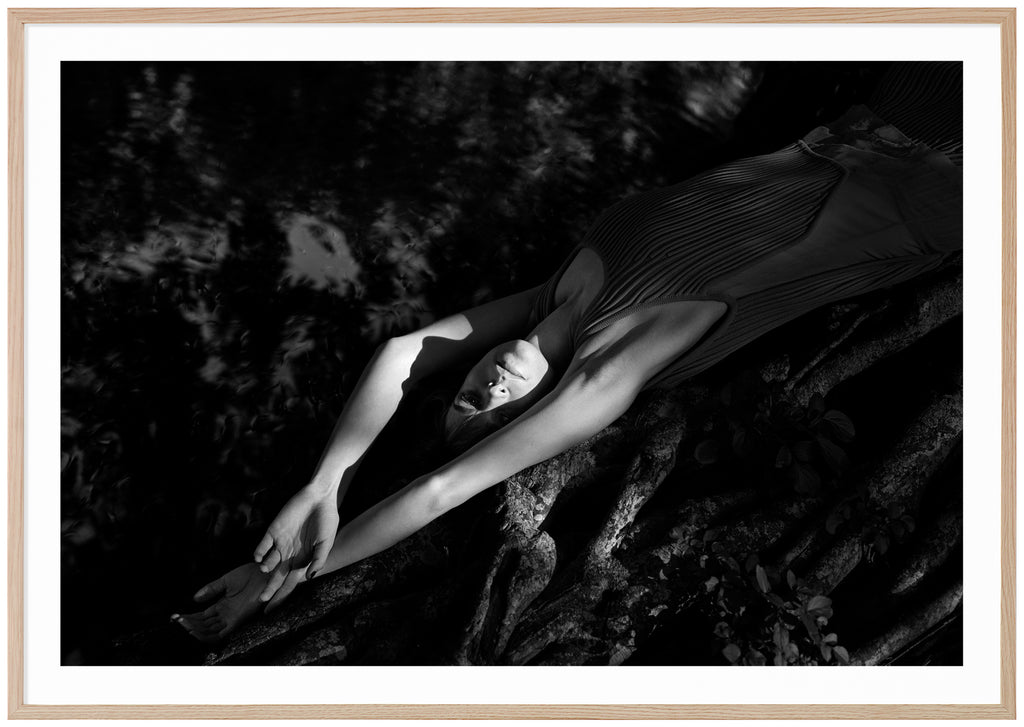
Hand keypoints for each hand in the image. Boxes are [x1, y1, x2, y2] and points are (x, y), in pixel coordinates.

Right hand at [172, 563, 279, 642]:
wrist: (266, 572)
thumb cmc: (251, 574)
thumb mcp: (226, 581)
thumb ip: (211, 589)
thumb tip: (194, 599)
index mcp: (222, 605)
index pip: (201, 616)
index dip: (188, 617)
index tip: (174, 616)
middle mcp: (225, 614)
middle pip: (203, 625)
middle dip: (188, 624)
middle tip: (175, 620)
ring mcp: (231, 618)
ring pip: (209, 631)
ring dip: (194, 630)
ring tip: (182, 624)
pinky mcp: (238, 620)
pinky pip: (221, 633)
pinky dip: (207, 635)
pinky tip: (195, 630)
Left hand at [252, 487, 338, 602]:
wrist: (319, 497)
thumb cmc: (327, 520)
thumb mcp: (326, 542)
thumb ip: (318, 560)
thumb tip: (309, 578)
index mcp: (303, 559)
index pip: (290, 581)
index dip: (282, 595)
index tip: (273, 610)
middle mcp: (290, 554)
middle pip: (276, 576)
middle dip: (269, 589)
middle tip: (260, 601)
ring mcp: (280, 543)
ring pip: (268, 562)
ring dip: (265, 568)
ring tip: (266, 570)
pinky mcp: (273, 531)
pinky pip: (262, 545)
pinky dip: (258, 553)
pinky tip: (258, 558)